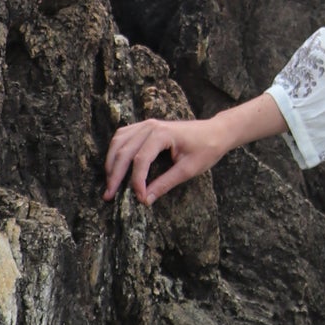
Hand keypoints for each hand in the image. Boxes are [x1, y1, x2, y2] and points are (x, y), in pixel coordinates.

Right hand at [103, 112, 225, 205]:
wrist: (216, 132)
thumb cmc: (206, 149)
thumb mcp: (188, 170)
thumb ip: (165, 183)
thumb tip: (146, 200)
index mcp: (162, 134)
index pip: (141, 160)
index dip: (137, 182)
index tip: (139, 198)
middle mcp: (150, 126)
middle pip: (124, 151)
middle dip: (115, 175)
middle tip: (109, 195)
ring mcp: (146, 124)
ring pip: (119, 142)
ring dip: (111, 162)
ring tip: (110, 183)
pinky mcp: (146, 127)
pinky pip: (123, 136)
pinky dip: (116, 151)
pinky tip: (115, 165)